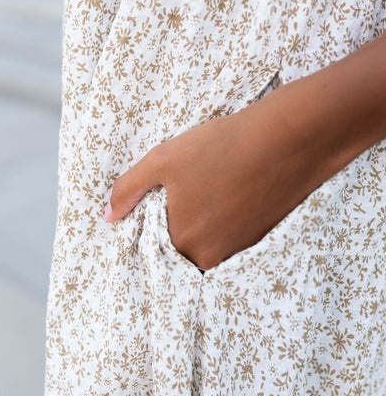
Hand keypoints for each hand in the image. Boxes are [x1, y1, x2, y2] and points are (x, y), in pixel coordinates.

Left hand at [101, 86, 322, 269]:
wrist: (288, 139)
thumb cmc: (221, 148)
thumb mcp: (163, 160)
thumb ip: (128, 190)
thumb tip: (107, 216)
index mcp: (184, 242)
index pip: (155, 246)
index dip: (155, 222)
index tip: (162, 201)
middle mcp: (211, 255)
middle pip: (184, 246)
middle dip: (180, 223)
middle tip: (188, 189)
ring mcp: (240, 248)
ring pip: (209, 241)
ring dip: (205, 221)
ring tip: (212, 186)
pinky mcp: (262, 236)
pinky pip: (232, 235)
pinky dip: (227, 218)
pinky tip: (232, 190)